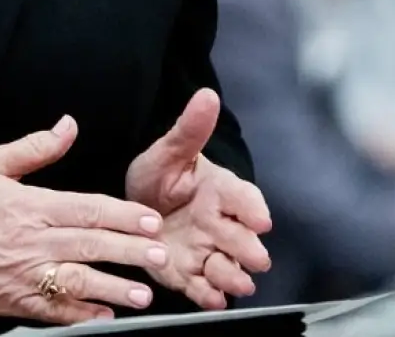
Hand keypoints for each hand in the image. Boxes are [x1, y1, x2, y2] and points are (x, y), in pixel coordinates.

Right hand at [0, 115, 170, 324]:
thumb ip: (34, 147)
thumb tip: (66, 126)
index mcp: (30, 205)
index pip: (88, 208)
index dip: (123, 215)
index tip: (149, 220)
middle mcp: (32, 241)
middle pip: (92, 245)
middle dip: (131, 252)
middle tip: (160, 256)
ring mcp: (24, 275)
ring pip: (79, 282)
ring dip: (114, 289)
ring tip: (141, 295)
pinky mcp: (13, 301)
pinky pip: (54, 311)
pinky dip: (80, 315)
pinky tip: (102, 316)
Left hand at [126, 89, 272, 308]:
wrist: (134, 205)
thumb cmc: (159, 176)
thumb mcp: (169, 152)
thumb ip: (189, 129)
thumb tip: (207, 94)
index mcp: (220, 191)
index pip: (244, 198)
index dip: (252, 209)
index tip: (260, 219)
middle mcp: (219, 224)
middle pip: (241, 239)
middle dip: (248, 248)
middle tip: (255, 256)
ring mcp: (205, 251)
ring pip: (227, 268)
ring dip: (233, 276)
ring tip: (237, 282)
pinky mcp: (187, 274)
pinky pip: (201, 288)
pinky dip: (207, 295)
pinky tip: (210, 299)